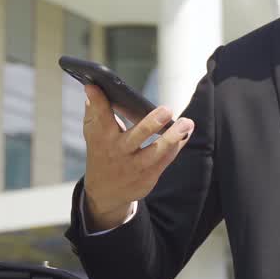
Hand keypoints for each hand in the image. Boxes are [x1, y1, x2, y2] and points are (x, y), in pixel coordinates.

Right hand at [81, 84, 193, 228]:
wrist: (104, 193)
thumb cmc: (102, 152)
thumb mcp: (93, 133)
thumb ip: (94, 112)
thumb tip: (92, 89)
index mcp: (102, 136)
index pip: (99, 115)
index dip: (97, 100)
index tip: (94, 85)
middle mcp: (118, 150)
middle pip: (136, 136)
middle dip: (152, 123)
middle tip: (166, 110)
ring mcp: (134, 165)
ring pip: (156, 151)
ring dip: (173, 137)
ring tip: (186, 123)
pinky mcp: (148, 175)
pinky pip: (166, 159)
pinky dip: (177, 145)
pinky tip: (186, 133)